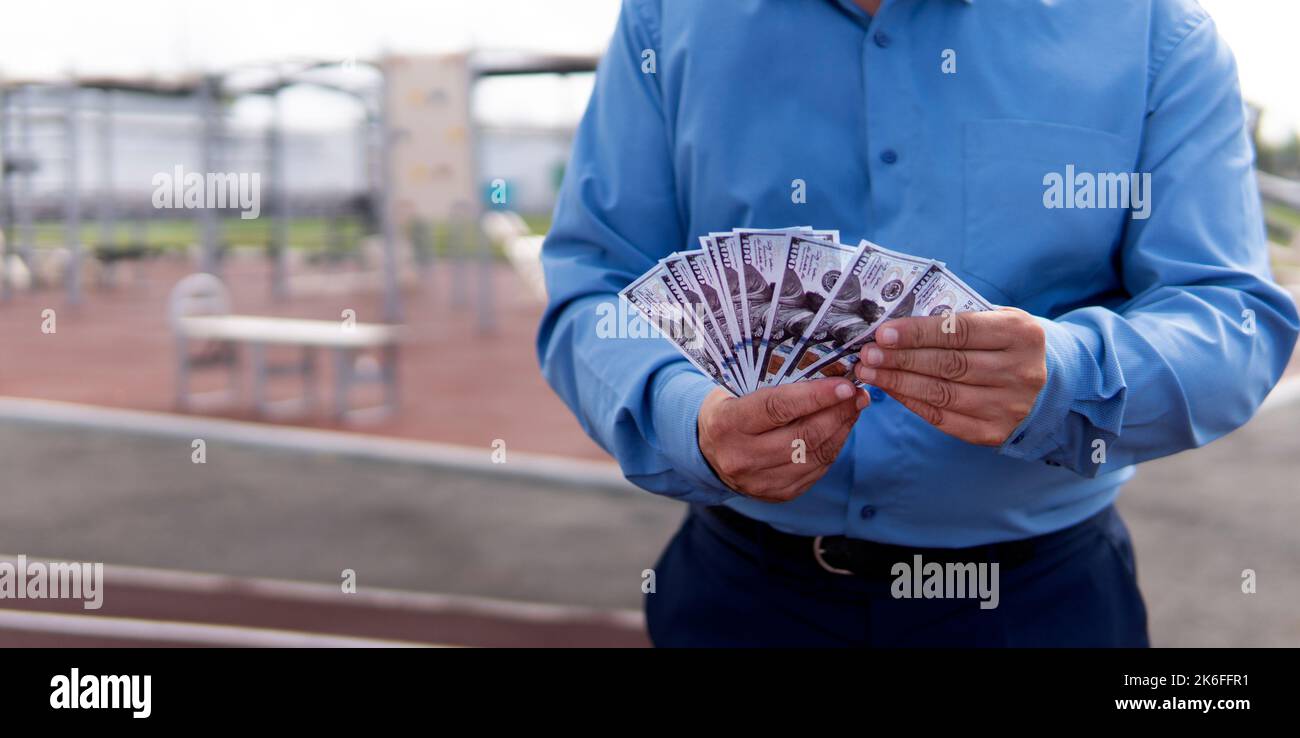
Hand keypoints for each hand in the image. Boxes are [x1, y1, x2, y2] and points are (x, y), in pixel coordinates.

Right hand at [698, 378, 868, 501]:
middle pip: (802, 435)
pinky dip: (833, 447)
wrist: (708, 452)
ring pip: (815, 455)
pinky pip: (816, 470)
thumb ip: (774, 384)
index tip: (843, 385)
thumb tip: (826, 374)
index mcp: (727, 424)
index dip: (815, 396)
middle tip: (857, 393)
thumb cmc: (728, 410)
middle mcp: (741, 457)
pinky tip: (840, 428)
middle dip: (837, 412)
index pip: (777, 408)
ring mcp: (759, 481)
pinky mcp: (777, 494)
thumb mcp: (735, 391)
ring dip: (841, 429)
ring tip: (854, 407)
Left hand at [855, 308, 1046, 445]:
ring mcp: (1009, 406)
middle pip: (948, 364)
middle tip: (868, 354)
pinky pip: (943, 418)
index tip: (884, 333)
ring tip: (869, 372)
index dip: (918, 333)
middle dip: (901, 359)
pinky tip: (890, 390)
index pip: (959, 331)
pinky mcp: (994, 432)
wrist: (1048, 385)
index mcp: (1021, 334)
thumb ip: (956, 319)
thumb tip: (898, 326)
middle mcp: (1020, 372)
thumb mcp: (996, 319)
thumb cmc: (1006, 344)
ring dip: (898, 383)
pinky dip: (911, 403)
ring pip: (942, 393)